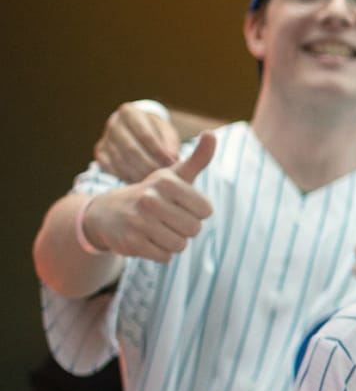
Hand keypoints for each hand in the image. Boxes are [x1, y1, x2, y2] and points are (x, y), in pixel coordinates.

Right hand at [79, 133, 217, 261]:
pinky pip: (165, 257)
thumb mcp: (173, 175)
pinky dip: (160, 252)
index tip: (181, 205)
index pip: (206, 210)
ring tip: (157, 228)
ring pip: (180, 244)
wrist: (108, 213)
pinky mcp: (131, 242)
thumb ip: (197, 158)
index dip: (197, 212)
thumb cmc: (152, 193)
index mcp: (165, 181)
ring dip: (173, 241)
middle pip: (194, 229)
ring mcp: (138, 221)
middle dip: (185, 228)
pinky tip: (147, 239)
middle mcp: (149, 199)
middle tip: (167, 219)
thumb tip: (211, 133)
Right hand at [95, 100, 181, 183]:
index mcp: (129, 112)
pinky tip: (140, 182)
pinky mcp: (100, 153)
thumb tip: (173, 159)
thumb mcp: (166, 131)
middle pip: (131, 149)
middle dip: (149, 164)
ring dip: (139, 173)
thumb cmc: (155, 130)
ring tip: (155, 181)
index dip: (159, 151)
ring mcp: (104, 139)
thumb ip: (170, 143)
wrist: (134, 128)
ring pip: (121, 160)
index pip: (144, 133)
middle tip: (163, 176)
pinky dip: (126, 177)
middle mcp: (113, 124)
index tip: (172, 163)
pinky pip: (112, 168)